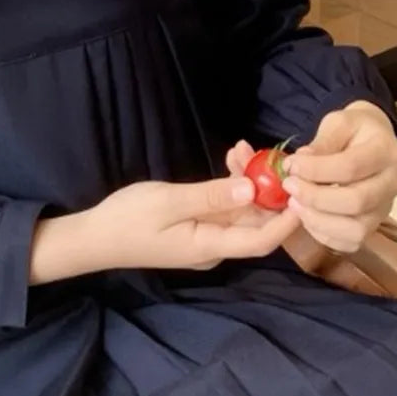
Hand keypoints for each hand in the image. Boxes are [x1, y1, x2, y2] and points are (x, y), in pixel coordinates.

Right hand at [76, 176, 299, 274]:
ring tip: (244, 148)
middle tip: (271, 154)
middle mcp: (215, 247)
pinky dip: (232, 184)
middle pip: (255, 223)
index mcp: (210, 246)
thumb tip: (253, 189)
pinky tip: (232, 159)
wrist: (95, 237)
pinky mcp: (198, 227)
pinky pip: (225, 207)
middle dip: (269, 189)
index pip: (261, 241)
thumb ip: (211, 196)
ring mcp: (207, 237)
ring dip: (249, 181)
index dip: (287, 220)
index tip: (302, 192)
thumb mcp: (169, 202)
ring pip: (241, 210)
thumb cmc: (128, 220)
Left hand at [282, 102, 396, 251]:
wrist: (374, 140)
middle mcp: (393, 183)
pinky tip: (308, 217)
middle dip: (315, 198)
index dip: (317, 170)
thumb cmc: (354, 130)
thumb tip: (299, 163)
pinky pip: (352, 242)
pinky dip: (325, 235)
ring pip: (356, 230)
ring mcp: (386, 207)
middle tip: (290, 187)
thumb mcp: (338, 123)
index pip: (351, 167)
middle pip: (356, 202)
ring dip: (319, 221)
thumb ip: (322, 142)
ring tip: (296, 204)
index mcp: (386, 151)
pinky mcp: (375, 224)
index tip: (291, 166)